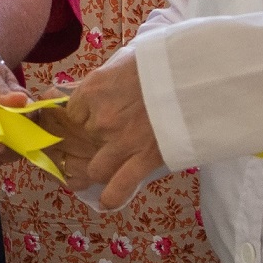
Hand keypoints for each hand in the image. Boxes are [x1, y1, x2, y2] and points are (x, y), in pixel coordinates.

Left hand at [50, 48, 163, 207]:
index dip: (78, 120)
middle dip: (87, 144)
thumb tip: (67, 90)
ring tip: (105, 168)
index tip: (85, 120)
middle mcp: (101, 118)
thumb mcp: (122, 61)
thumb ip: (99, 80)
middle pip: (79, 143)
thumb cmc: (161, 62)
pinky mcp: (143, 158)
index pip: (69, 114)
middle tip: (100, 142)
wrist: (194, 73)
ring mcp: (121, 141)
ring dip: (98, 170)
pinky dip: (111, 197)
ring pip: (94, 169)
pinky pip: (118, 188)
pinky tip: (107, 200)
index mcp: (93, 90)